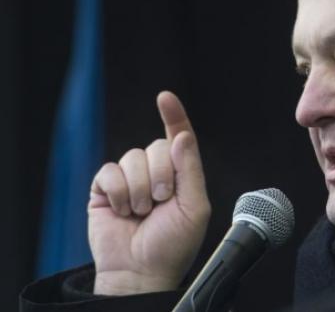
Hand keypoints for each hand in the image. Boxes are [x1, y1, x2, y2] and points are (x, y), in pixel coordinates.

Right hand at [88, 91, 210, 294]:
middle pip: (155, 147)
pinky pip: (108, 171)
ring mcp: (129, 179)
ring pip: (131, 158)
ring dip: (139, 188)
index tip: (165, 98)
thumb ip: (190, 169)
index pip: (178, 137)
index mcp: (180, 174)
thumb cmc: (172, 244)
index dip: (173, 116)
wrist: (141, 271)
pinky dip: (118, 191)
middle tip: (161, 201)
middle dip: (160, 175)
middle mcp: (155, 172)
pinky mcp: (104, 189)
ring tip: (141, 212)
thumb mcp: (195, 208)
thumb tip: (182, 135)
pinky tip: (123, 210)